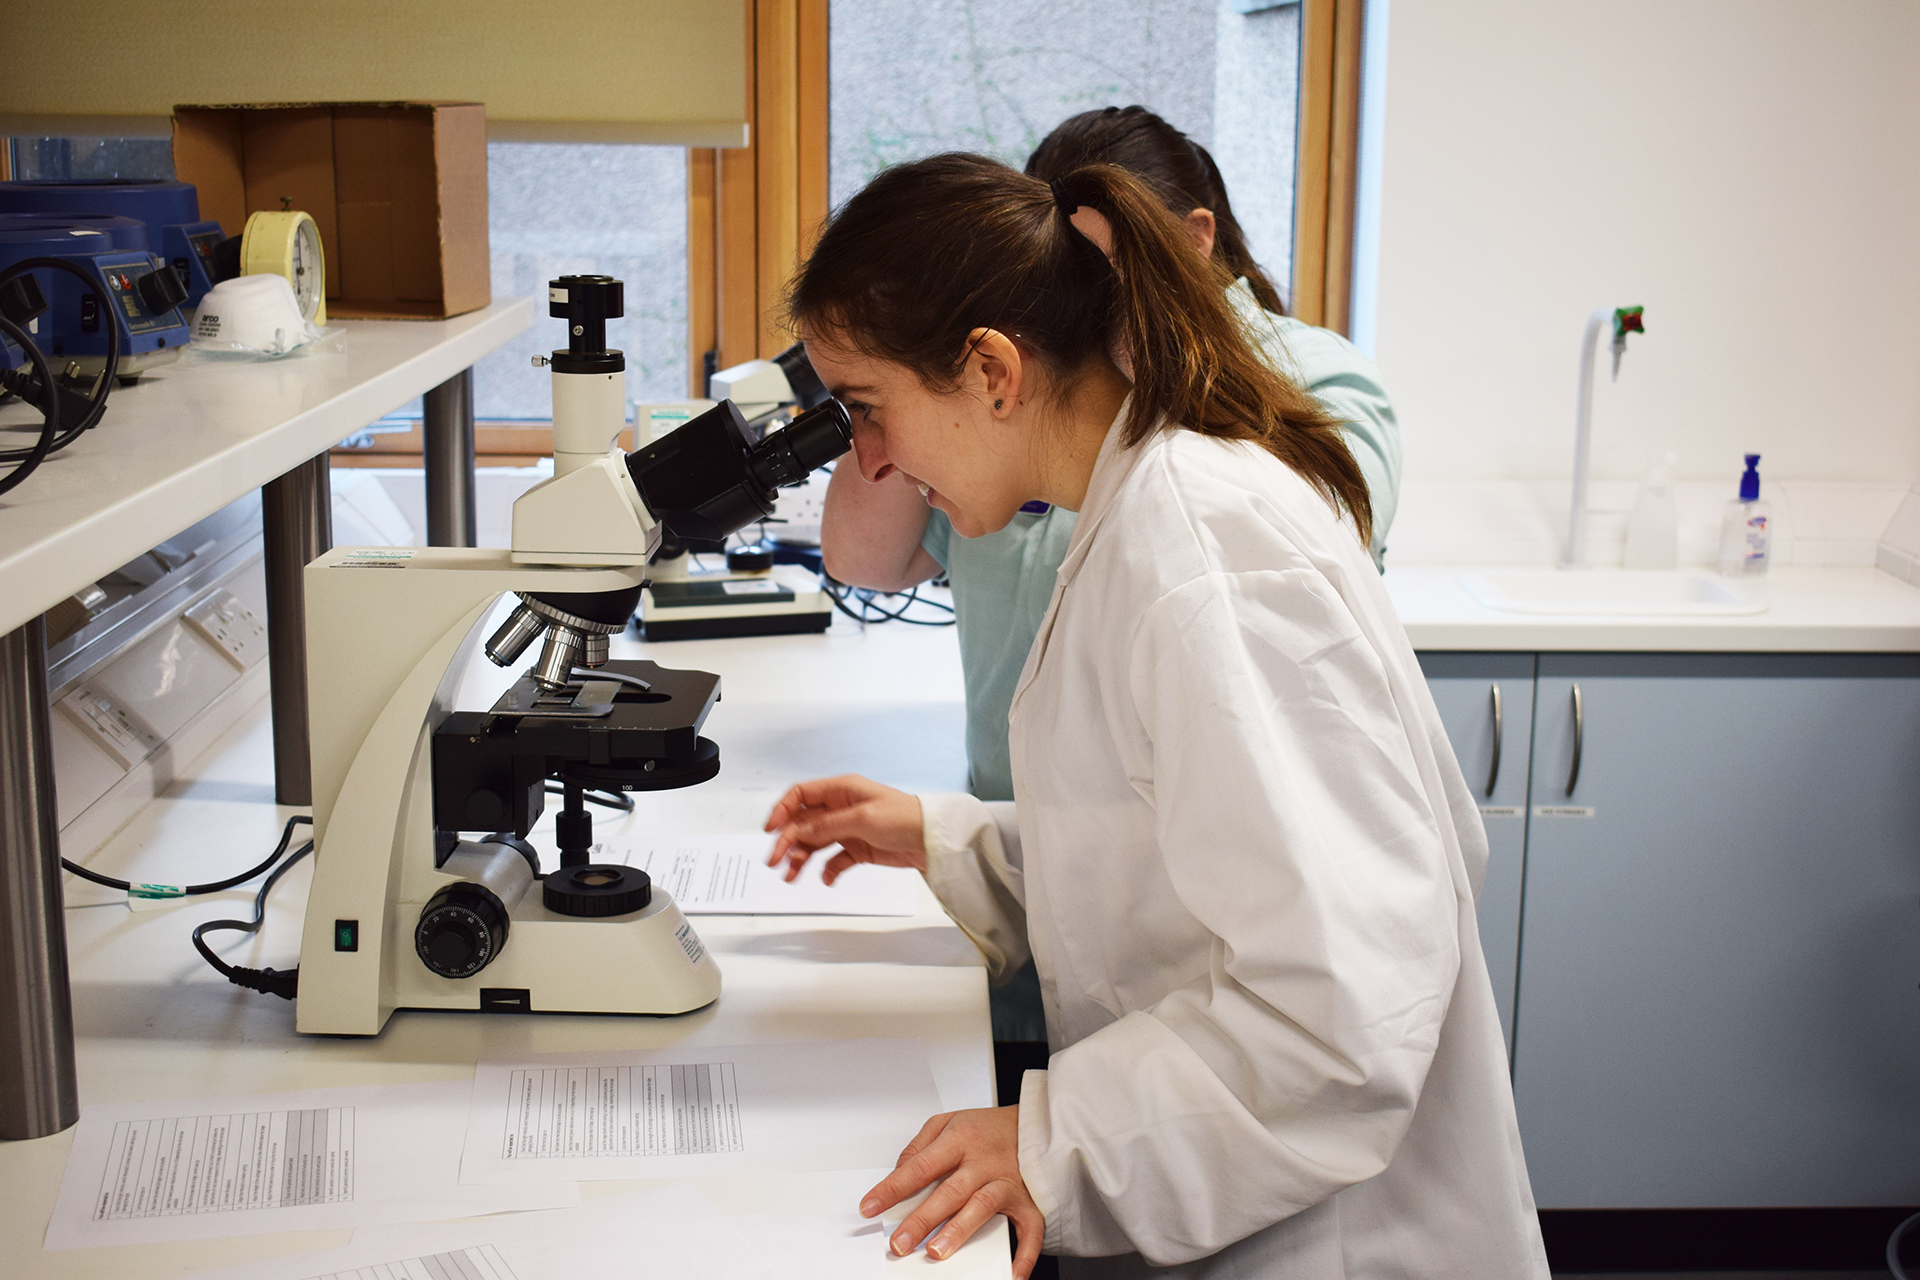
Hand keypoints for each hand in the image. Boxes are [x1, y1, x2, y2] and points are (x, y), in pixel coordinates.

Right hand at [763, 774, 925, 883]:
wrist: (933, 840)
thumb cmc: (905, 818)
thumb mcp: (862, 819)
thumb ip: (828, 825)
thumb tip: (799, 830)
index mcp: (842, 790)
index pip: (801, 795)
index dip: (783, 810)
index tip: (770, 830)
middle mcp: (842, 808)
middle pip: (803, 823)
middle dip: (787, 841)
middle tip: (775, 861)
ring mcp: (849, 829)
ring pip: (815, 843)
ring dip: (801, 858)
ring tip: (792, 876)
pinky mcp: (859, 848)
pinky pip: (834, 859)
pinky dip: (828, 869)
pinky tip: (828, 878)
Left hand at [861, 1106, 1044, 1277]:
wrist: (1034, 1127)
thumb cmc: (988, 1128)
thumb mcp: (948, 1122)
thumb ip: (920, 1146)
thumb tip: (898, 1172)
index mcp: (961, 1139)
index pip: (920, 1166)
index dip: (893, 1188)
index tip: (871, 1207)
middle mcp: (983, 1162)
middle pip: (949, 1191)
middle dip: (921, 1219)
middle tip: (900, 1242)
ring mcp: (1007, 1183)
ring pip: (981, 1207)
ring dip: (958, 1231)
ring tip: (936, 1251)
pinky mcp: (1028, 1202)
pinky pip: (1029, 1230)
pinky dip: (1023, 1253)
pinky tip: (1011, 1272)